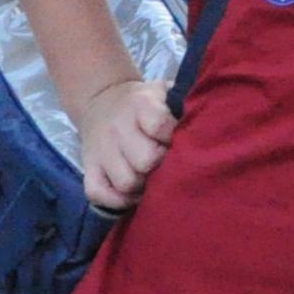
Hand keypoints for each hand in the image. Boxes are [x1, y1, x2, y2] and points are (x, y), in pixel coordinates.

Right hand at [77, 77, 177, 213]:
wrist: (102, 100)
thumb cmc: (146, 103)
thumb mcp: (164, 92)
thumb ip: (183, 103)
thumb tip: (205, 124)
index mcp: (140, 104)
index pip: (159, 125)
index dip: (173, 137)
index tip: (179, 139)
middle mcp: (117, 127)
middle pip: (145, 161)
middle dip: (162, 166)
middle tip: (168, 164)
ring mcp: (100, 150)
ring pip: (125, 182)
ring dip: (144, 187)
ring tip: (153, 180)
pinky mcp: (88, 168)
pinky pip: (98, 194)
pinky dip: (118, 201)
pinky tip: (134, 193)